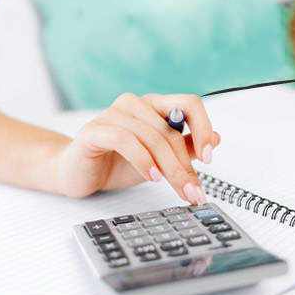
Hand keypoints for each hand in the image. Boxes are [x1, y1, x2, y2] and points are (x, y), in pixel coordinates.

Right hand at [54, 93, 220, 203]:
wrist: (78, 174)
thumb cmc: (118, 163)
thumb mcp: (160, 159)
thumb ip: (185, 148)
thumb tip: (216, 139)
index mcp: (153, 106)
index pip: (188, 103)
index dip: (203, 127)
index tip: (209, 157)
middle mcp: (135, 105)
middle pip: (171, 129)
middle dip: (186, 164)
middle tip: (194, 191)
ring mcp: (113, 114)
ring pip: (152, 136)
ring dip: (169, 167)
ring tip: (176, 189)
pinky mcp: (94, 130)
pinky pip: (125, 140)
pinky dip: (143, 160)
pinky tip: (151, 177)